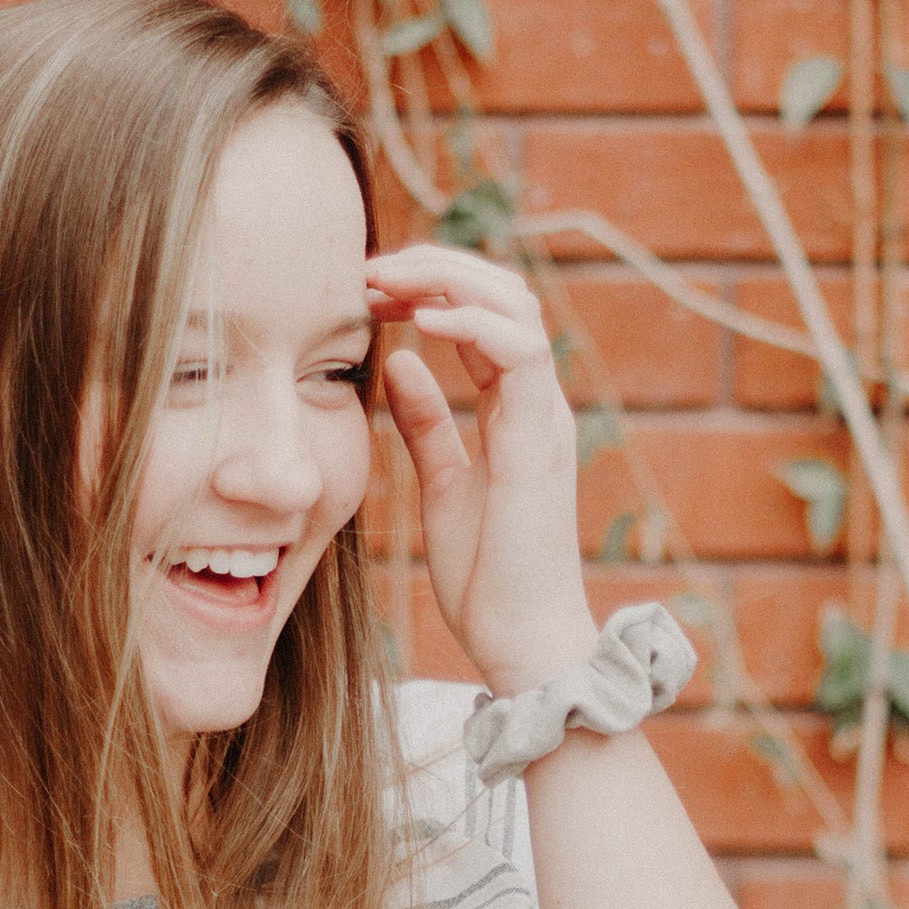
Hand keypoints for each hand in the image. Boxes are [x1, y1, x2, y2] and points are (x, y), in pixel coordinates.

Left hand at [369, 245, 597, 695]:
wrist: (522, 640)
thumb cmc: (488, 578)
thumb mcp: (442, 485)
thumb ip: (425, 424)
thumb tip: (396, 362)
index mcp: (516, 412)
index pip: (482, 318)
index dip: (427, 289)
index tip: (364, 290)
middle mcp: (538, 405)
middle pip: (504, 295)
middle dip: (436, 268)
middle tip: (368, 270)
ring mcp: (544, 419)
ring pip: (515, 307)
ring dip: (449, 281)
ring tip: (387, 281)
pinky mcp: (539, 441)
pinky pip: (518, 353)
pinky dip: (470, 323)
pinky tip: (421, 320)